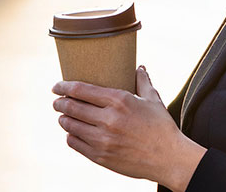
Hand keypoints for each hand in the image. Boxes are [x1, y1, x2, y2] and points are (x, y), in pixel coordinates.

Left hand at [52, 66, 206, 191]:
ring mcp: (103, 139)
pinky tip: (72, 133)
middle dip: (60, 103)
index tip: (57, 86)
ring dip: (64, 119)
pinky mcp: (101, 157)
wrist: (168, 158)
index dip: (64, 86)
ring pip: (71, 126)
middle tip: (57, 101)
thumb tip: (139, 67)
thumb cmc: (162, 126)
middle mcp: (108, 119)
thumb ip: (142, 81)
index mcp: (120, 100)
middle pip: (72, 107)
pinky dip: (71, 136)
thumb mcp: (153, 99)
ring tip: (63, 116)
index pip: (82, 90)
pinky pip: (76, 144)